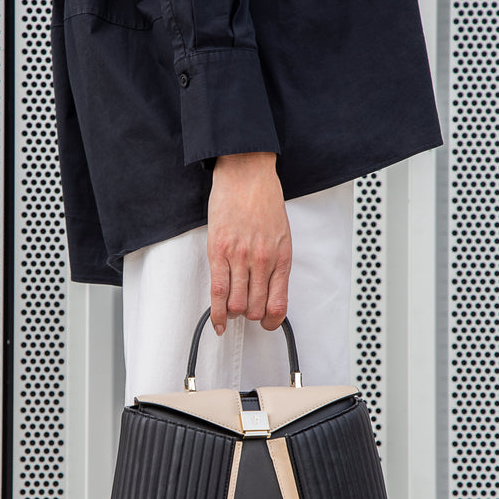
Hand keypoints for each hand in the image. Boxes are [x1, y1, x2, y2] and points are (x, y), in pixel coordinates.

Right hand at [207, 152, 291, 334]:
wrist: (246, 174)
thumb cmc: (263, 201)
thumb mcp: (281, 235)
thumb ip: (276, 263)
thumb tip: (268, 290)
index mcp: (281, 258)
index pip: (278, 304)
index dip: (271, 322)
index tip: (266, 324)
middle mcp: (262, 261)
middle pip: (255, 308)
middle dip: (250, 316)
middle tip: (245, 312)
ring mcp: (240, 257)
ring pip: (237, 304)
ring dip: (234, 313)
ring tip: (231, 309)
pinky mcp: (218, 251)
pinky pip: (217, 291)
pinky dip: (217, 313)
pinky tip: (217, 321)